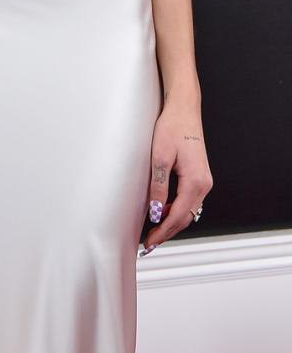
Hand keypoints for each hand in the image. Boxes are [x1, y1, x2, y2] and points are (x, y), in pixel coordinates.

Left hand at [141, 106, 211, 253]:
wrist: (184, 110)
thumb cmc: (172, 128)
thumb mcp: (159, 157)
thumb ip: (158, 187)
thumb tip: (155, 211)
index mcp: (196, 182)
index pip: (177, 216)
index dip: (162, 232)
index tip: (149, 242)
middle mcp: (204, 185)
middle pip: (185, 218)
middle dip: (167, 232)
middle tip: (149, 243)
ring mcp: (204, 181)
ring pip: (188, 211)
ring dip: (171, 222)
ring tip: (153, 231)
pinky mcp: (199, 177)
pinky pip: (188, 201)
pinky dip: (176, 210)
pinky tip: (162, 211)